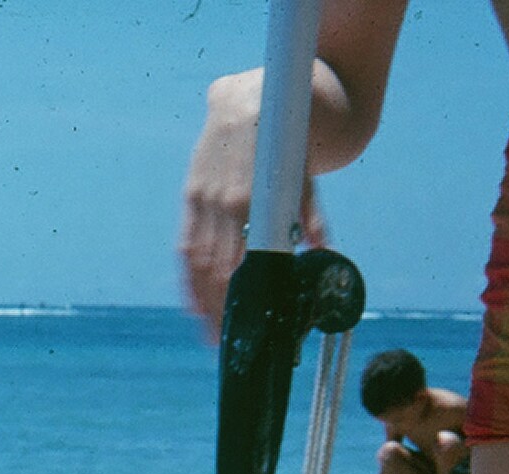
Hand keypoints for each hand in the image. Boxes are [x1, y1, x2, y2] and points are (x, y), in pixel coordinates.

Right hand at [177, 70, 326, 333]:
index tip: (245, 325)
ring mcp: (200, 198)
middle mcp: (217, 201)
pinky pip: (186, 243)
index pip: (234, 262)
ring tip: (210, 332)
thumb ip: (310, 212)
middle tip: (228, 342)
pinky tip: (195, 303)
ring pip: (195, 261)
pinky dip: (190, 277)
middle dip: (219, 309)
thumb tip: (322, 250)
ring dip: (202, 301)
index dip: (235, 298)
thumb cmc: (284, 136)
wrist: (245, 95)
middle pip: (213, 269)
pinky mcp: (192, 195)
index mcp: (247, 197)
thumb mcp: (303, 171)